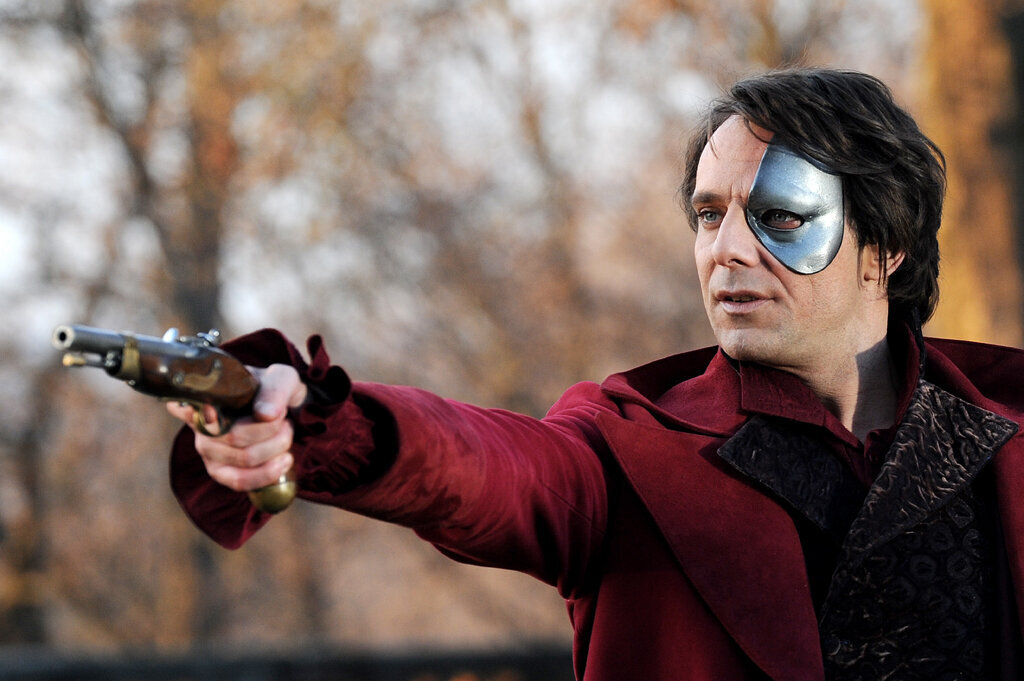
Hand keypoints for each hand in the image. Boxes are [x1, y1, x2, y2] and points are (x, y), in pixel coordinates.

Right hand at [167, 364, 307, 491]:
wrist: (283, 412)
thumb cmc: (274, 393)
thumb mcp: (282, 380)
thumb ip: (275, 391)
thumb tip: (265, 414)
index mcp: (209, 396)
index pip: (182, 406)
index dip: (189, 412)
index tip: (212, 410)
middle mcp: (200, 425)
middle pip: (234, 436)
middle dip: (271, 429)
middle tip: (284, 418)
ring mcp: (208, 450)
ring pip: (244, 458)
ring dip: (276, 447)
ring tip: (286, 434)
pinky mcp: (220, 471)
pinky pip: (239, 481)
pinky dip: (268, 472)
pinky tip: (285, 460)